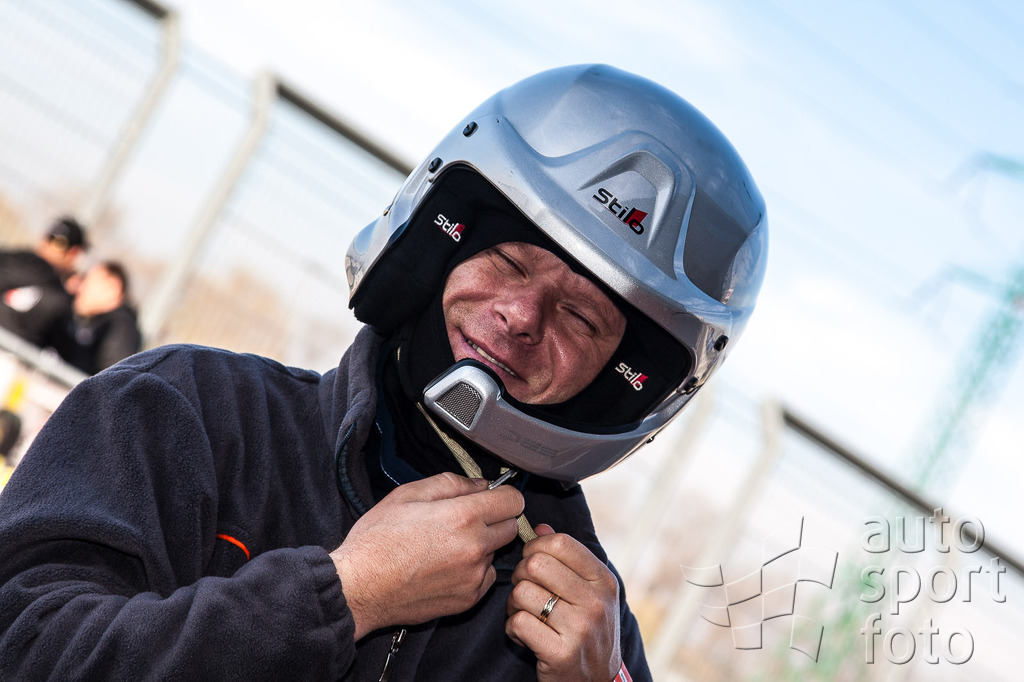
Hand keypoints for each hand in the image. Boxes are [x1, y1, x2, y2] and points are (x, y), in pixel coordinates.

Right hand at [330, 472, 522, 639]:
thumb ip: (451, 484)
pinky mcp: (468, 599)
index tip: (492, 498)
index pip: (513, 500)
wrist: (358, 587)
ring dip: (481, 547)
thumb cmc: (377, 541)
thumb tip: (480, 485)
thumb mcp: (407, 495)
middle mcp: (475, 547)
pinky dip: (473, 571)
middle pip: (510, 526)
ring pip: (496, 553)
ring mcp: (474, 576)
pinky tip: (445, 567)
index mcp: (463, 516)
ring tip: (446, 547)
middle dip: (493, 519)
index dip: (502, 495)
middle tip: (463, 521)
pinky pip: (486, 577)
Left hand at [505, 524, 620, 680]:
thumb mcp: (588, 592)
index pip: (560, 543)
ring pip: (522, 593)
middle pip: (536, 564)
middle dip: (520, 575)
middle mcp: (596, 602)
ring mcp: (580, 628)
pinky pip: (518, 623)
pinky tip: (525, 635)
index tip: (532, 560)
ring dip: (514, 605)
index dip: (536, 547)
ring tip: (525, 614)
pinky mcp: (561, 653)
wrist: (597, 681)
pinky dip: (513, 628)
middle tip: (525, 590)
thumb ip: (567, 558)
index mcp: (603, 580)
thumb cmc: (587, 630)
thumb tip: (540, 528)